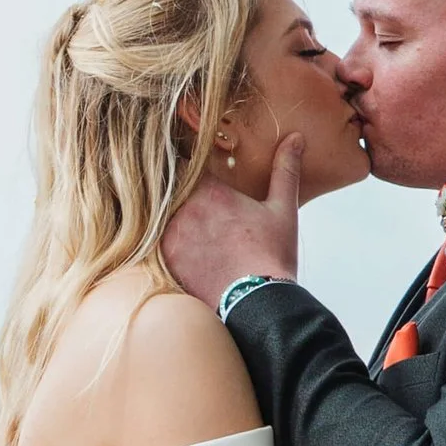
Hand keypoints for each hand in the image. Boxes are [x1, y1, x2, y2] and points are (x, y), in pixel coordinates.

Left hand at [160, 136, 304, 307]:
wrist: (257, 306)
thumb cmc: (271, 257)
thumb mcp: (282, 210)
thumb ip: (284, 170)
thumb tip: (295, 139)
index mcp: (209, 190)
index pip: (181, 160)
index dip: (182, 163)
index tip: (186, 165)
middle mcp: (183, 209)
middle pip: (163, 188)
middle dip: (169, 190)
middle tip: (178, 201)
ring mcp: (170, 236)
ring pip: (153, 216)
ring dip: (162, 217)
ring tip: (176, 227)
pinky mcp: (163, 262)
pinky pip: (150, 244)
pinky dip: (159, 242)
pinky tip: (173, 250)